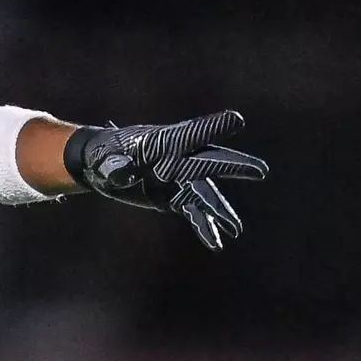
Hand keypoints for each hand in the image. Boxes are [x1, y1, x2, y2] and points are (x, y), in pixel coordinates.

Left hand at [66, 109, 267, 249]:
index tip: (237, 119)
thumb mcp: (103, 156)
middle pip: (207, 162)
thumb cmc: (102, 153)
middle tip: (260, 170)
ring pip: (204, 194)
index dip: (212, 127)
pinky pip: (193, 212)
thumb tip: (121, 175)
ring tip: (235, 228)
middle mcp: (176, 159)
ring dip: (219, 210)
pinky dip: (204, 226)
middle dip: (232, 166)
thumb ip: (113, 164)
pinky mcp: (175, 197)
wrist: (101, 164)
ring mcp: (179, 179)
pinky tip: (216, 241)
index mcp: (161, 142)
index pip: (189, 134)